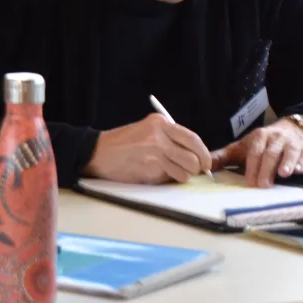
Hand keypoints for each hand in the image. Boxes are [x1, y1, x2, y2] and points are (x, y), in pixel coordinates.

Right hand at [83, 113, 211, 183]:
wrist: (97, 152)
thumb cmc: (122, 144)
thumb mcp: (146, 131)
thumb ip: (169, 139)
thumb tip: (195, 156)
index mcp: (160, 123)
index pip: (193, 139)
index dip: (204, 154)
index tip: (206, 163)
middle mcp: (159, 135)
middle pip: (193, 157)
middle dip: (195, 168)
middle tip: (189, 171)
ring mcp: (155, 152)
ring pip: (185, 171)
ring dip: (180, 175)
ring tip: (166, 171)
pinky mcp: (150, 167)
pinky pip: (170, 178)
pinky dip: (167, 179)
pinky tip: (153, 172)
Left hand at [211, 120, 302, 187]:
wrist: (290, 131)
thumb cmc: (261, 145)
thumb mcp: (241, 148)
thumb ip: (223, 157)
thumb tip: (203, 168)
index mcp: (258, 137)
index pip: (254, 152)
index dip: (252, 166)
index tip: (250, 181)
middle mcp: (276, 138)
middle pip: (270, 153)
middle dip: (266, 169)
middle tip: (263, 185)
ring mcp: (292, 143)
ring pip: (289, 152)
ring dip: (287, 163)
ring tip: (284, 174)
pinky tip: (300, 170)